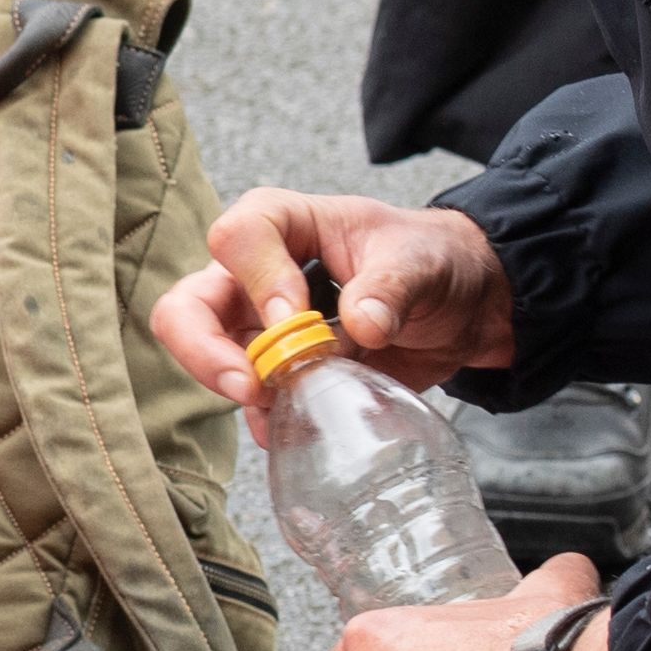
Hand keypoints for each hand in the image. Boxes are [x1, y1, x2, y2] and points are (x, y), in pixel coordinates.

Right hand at [152, 188, 518, 399]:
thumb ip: (390, 286)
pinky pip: (251, 402)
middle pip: (189, 307)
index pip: (236, 237)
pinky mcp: (279, 373)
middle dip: (205, 350)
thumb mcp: (419, 261)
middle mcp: (255, 276)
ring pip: (207, 357)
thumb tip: (361, 324)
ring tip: (288, 403)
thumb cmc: (430, 261)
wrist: (461, 307)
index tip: (297, 315)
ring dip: (242, 388)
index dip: (258, 279)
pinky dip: (267, 420)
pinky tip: (298, 426)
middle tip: (248, 384)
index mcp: (283, 223)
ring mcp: (259, 328)